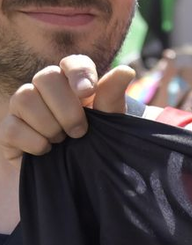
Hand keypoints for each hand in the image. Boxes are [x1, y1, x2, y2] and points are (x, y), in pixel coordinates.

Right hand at [0, 55, 134, 160]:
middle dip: (66, 108)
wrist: (85, 181)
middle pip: (45, 76)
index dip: (78, 73)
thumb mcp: (111, 124)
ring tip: (62, 142)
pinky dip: (33, 141)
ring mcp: (24, 109)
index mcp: (74, 85)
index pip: (72, 63)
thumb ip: (113, 98)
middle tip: (80, 132)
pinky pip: (12, 127)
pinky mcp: (10, 132)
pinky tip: (47, 152)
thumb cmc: (100, 146)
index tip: (88, 92)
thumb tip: (126, 70)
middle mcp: (46, 91)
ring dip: (49, 124)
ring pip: (24, 97)